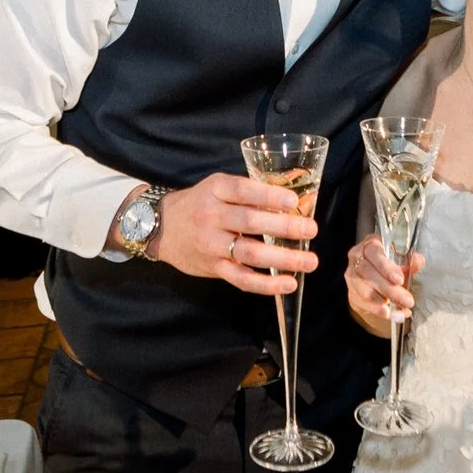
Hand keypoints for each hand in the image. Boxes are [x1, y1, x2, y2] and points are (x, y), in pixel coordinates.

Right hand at [149, 173, 317, 294]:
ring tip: (309, 261)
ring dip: (283, 259)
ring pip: (249, 254)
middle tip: (311, 230)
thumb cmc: (201, 203)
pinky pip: (242, 279)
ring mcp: (211, 245)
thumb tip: (301, 198)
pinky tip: (288, 284)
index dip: (268, 196)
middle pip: (250, 223)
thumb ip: (253, 192)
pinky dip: (267, 284)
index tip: (293, 202)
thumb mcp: (219, 187)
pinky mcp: (213, 268)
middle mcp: (211, 216)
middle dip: (284, 227)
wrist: (161, 227)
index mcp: (215, 190)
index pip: (243, 191)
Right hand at [344, 236, 419, 338]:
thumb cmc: (392, 267)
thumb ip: (410, 261)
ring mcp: (352, 277)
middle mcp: (357, 259)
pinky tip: (392, 314)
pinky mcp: (352, 293)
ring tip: (401, 309)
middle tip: (407, 300)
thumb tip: (417, 261)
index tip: (399, 280)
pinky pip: (363, 303)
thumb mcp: (403, 262)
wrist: (380, 281)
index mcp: (369, 245)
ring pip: (365, 291)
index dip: (386, 267)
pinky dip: (378, 310)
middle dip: (389, 289)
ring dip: (384, 302)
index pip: (373, 252)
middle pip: (368, 274)